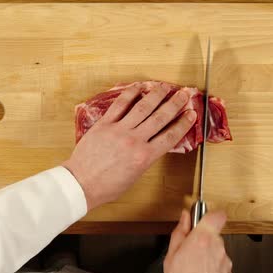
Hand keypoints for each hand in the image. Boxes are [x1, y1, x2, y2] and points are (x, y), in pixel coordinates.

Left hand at [63, 83, 196, 209]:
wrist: (81, 184)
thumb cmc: (106, 186)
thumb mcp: (135, 177)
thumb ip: (146, 159)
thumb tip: (153, 146)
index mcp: (144, 157)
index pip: (170, 136)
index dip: (183, 123)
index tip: (191, 114)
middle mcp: (134, 141)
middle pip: (160, 117)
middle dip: (175, 104)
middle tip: (184, 94)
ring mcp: (119, 130)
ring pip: (142, 107)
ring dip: (156, 94)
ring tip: (164, 86)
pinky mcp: (104, 124)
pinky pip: (120, 105)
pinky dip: (130, 94)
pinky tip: (139, 86)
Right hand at [164, 210, 232, 272]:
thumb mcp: (171, 256)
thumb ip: (180, 232)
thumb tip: (184, 218)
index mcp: (203, 239)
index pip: (217, 215)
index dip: (210, 215)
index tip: (201, 217)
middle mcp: (218, 248)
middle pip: (214, 235)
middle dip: (203, 240)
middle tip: (188, 251)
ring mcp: (226, 262)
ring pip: (217, 251)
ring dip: (207, 256)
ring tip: (192, 269)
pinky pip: (220, 265)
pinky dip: (212, 269)